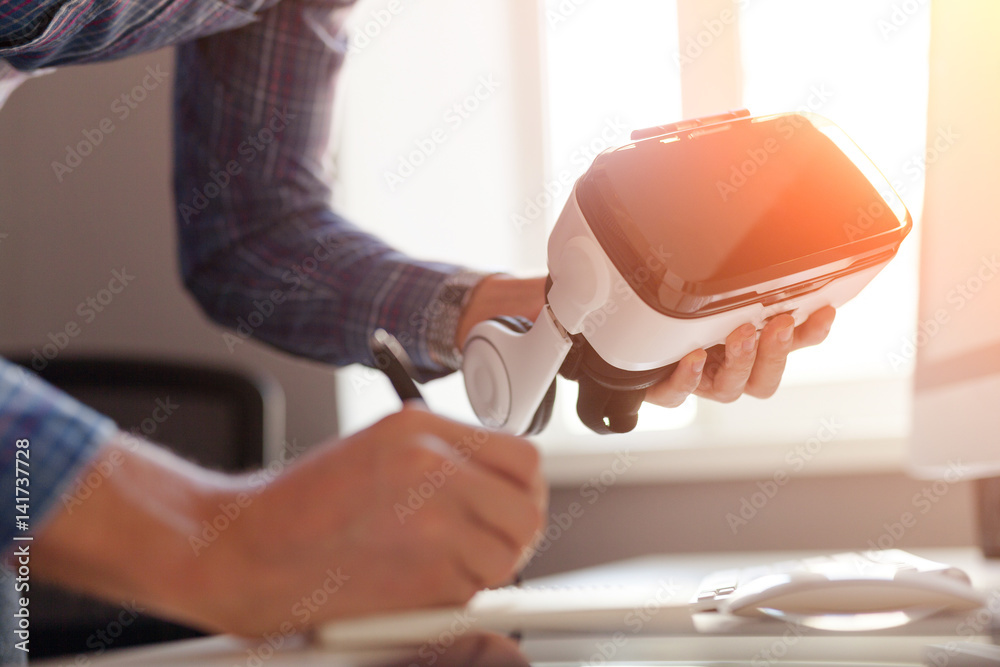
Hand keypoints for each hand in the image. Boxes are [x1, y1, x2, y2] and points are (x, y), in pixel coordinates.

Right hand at [33, 406, 545, 637]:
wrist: (242, 549)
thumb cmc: (299, 504)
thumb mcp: (376, 445)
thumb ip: (445, 454)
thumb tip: (497, 479)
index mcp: (422, 429)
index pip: (523, 458)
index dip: (523, 487)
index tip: (510, 502)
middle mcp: (433, 468)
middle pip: (527, 509)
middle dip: (516, 531)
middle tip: (491, 539)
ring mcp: (430, 523)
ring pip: (508, 557)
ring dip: (488, 566)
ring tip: (446, 561)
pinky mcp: (420, 577)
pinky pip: (471, 592)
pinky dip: (456, 594)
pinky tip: (416, 579)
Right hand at [457, 275, 835, 408]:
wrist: (643, 288)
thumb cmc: (615, 304)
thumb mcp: (590, 298)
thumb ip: (572, 300)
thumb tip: (545, 289)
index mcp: (660, 373)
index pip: (674, 393)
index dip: (683, 383)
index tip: (687, 360)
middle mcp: (699, 372)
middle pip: (727, 389)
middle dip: (738, 362)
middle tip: (740, 331)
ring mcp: (733, 356)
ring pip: (760, 379)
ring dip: (772, 354)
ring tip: (776, 322)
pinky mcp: (765, 333)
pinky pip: (792, 344)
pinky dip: (809, 333)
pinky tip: (820, 311)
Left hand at [645, 306, 836, 406]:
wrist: (642, 349)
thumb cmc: (690, 325)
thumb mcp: (723, 303)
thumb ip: (751, 293)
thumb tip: (778, 263)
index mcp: (754, 354)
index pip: (792, 347)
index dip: (811, 334)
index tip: (824, 311)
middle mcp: (733, 374)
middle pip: (765, 379)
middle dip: (775, 352)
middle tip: (778, 325)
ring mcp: (703, 386)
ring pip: (730, 388)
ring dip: (739, 361)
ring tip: (740, 336)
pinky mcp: (670, 391)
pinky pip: (679, 393)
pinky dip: (687, 377)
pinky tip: (693, 357)